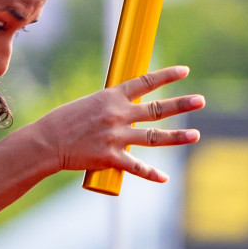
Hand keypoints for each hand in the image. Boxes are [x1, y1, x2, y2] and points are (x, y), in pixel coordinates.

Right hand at [30, 65, 203, 182]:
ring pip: (154, 137)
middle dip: (182, 104)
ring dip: (177, 136)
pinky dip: (150, 173)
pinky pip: (136, 166)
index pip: (145, 82)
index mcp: (111, 97)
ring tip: (195, 135)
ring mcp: (116, 137)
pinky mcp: (110, 157)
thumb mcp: (87, 104)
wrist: (46, 142)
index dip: (167, 75)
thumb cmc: (62, 122)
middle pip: (157, 109)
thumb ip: (109, 107)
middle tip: (201, 100)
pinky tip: (164, 177)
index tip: (185, 71)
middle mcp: (118, 115)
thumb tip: (127, 110)